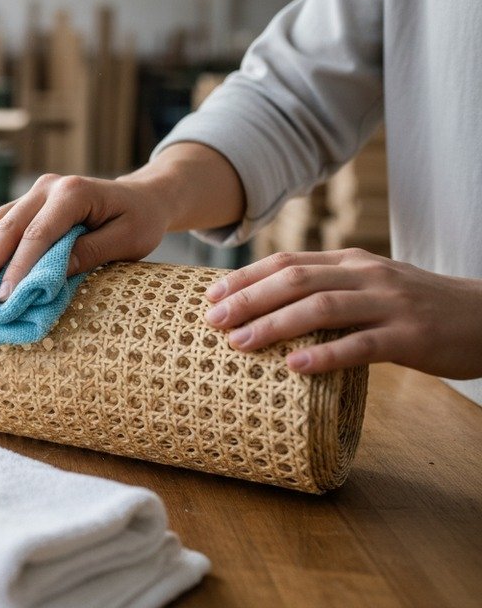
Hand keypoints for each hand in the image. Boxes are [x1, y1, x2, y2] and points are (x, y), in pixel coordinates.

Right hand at [0, 173, 172, 300]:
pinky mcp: (27, 200)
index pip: (37, 235)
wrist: (142, 197)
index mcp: (72, 193)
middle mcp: (48, 187)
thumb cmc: (140, 221)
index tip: (4, 297)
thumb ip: (88, 254)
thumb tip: (48, 276)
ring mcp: (34, 191)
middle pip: (7, 227)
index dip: (18, 267)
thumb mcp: (127, 241)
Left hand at [205, 248, 481, 378]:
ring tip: (240, 344)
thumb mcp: (372, 285)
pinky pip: (361, 345)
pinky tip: (294, 367)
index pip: (288, 262)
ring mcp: (389, 304)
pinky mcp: (410, 337)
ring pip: (322, 308)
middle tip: (212, 321)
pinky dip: (324, 355)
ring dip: (275, 325)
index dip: (245, 278)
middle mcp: (366, 276)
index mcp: (352, 262)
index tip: (210, 296)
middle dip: (248, 299)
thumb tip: (268, 306)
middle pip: (296, 281)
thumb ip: (329, 288)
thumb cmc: (418, 307)